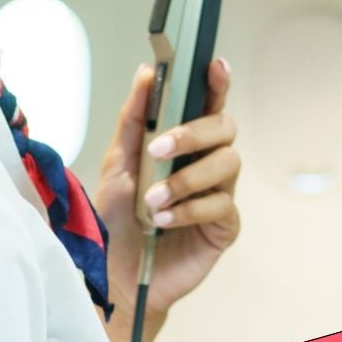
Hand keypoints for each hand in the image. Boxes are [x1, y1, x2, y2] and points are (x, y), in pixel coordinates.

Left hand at [93, 59, 240, 317]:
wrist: (114, 275)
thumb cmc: (116, 220)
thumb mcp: (116, 164)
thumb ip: (134, 120)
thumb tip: (146, 74)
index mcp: (184, 143)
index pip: (208, 104)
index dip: (217, 82)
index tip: (214, 65)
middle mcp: (206, 163)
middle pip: (224, 128)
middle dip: (192, 134)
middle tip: (158, 150)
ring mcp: (219, 193)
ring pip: (226, 164)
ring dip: (185, 179)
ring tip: (152, 200)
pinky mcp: (224, 226)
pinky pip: (220, 205)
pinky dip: (188, 209)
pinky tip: (163, 220)